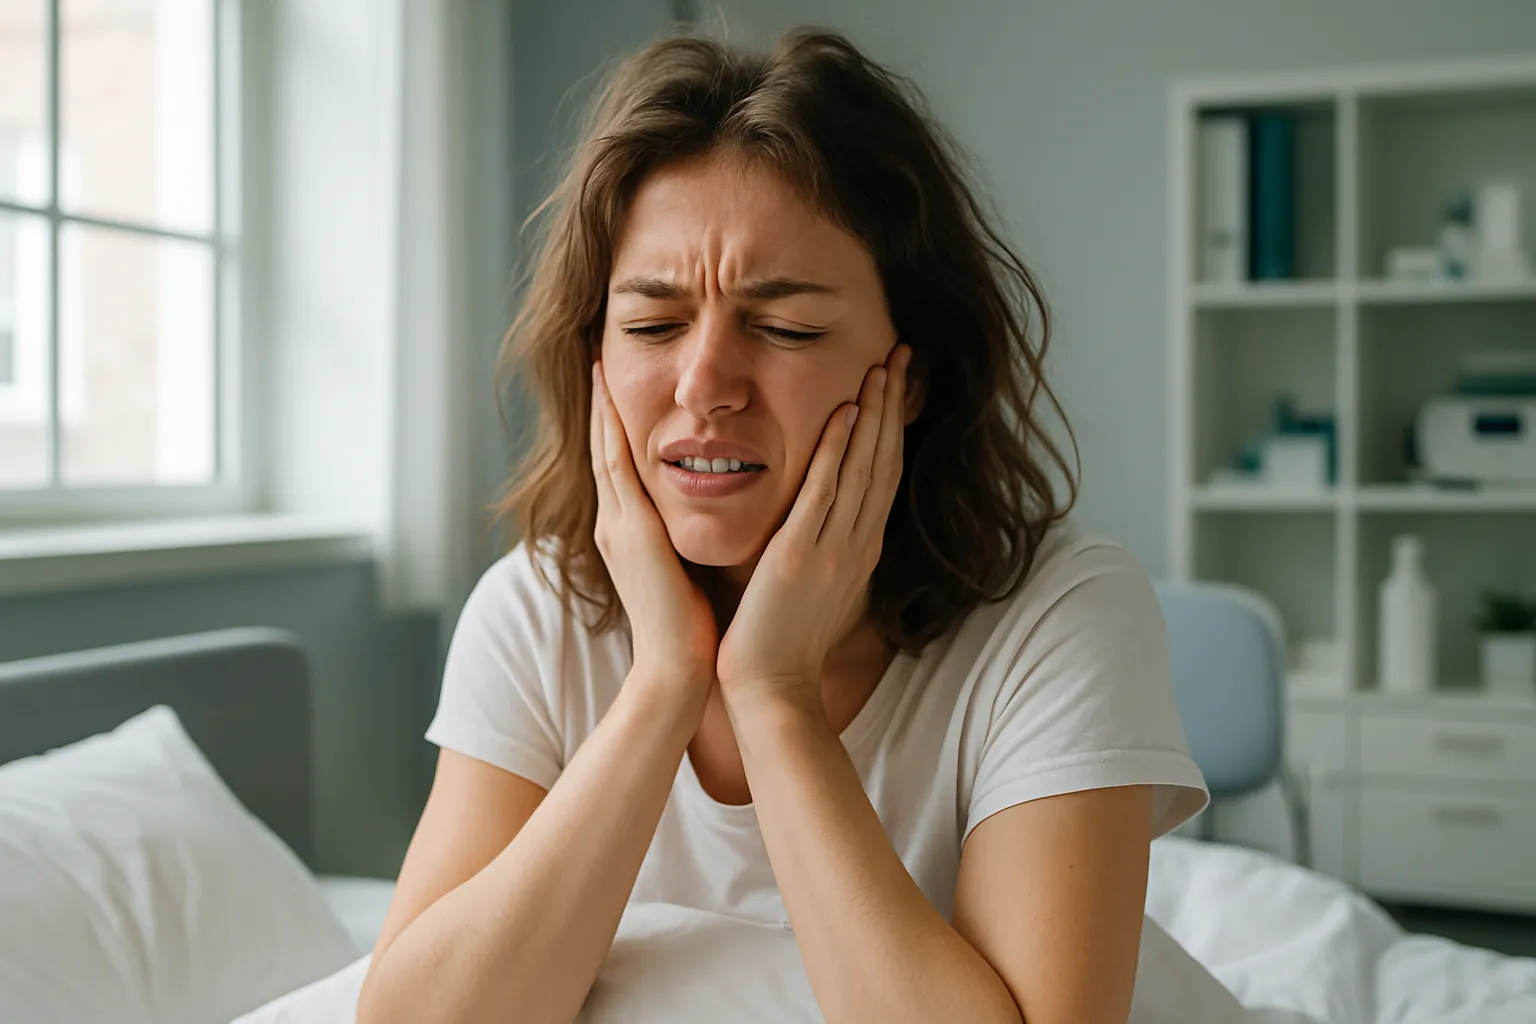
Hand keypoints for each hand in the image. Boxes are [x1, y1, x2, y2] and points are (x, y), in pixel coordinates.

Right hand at [590, 362, 718, 694]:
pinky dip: (611, 429)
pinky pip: (615, 466)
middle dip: (599, 404)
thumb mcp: (683, 569)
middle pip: (603, 449)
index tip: (615, 386)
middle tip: (594, 357)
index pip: (619, 465)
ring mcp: (617, 526)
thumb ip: (682, 539)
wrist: (678, 668)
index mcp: (630, 533)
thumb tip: (707, 515)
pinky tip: (610, 396)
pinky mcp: (629, 532)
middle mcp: (616, 524)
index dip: (614, 424)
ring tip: (595, 362)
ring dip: (601, 405)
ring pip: (604, 450)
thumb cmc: (691, 628)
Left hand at [715, 344, 909, 709]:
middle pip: (882, 461)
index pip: (882, 474)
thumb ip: (823, 549)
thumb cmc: (783, 642)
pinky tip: (845, 414)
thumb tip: (827, 523)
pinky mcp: (799, 557)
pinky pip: (823, 494)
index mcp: (858, 550)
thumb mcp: (816, 588)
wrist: (770, 689)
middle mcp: (856, 545)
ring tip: (881, 367)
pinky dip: (837, 452)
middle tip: (900, 353)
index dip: (893, 426)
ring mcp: (832, 550)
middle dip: (893, 405)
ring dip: (874, 415)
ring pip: (861, 469)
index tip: (896, 382)